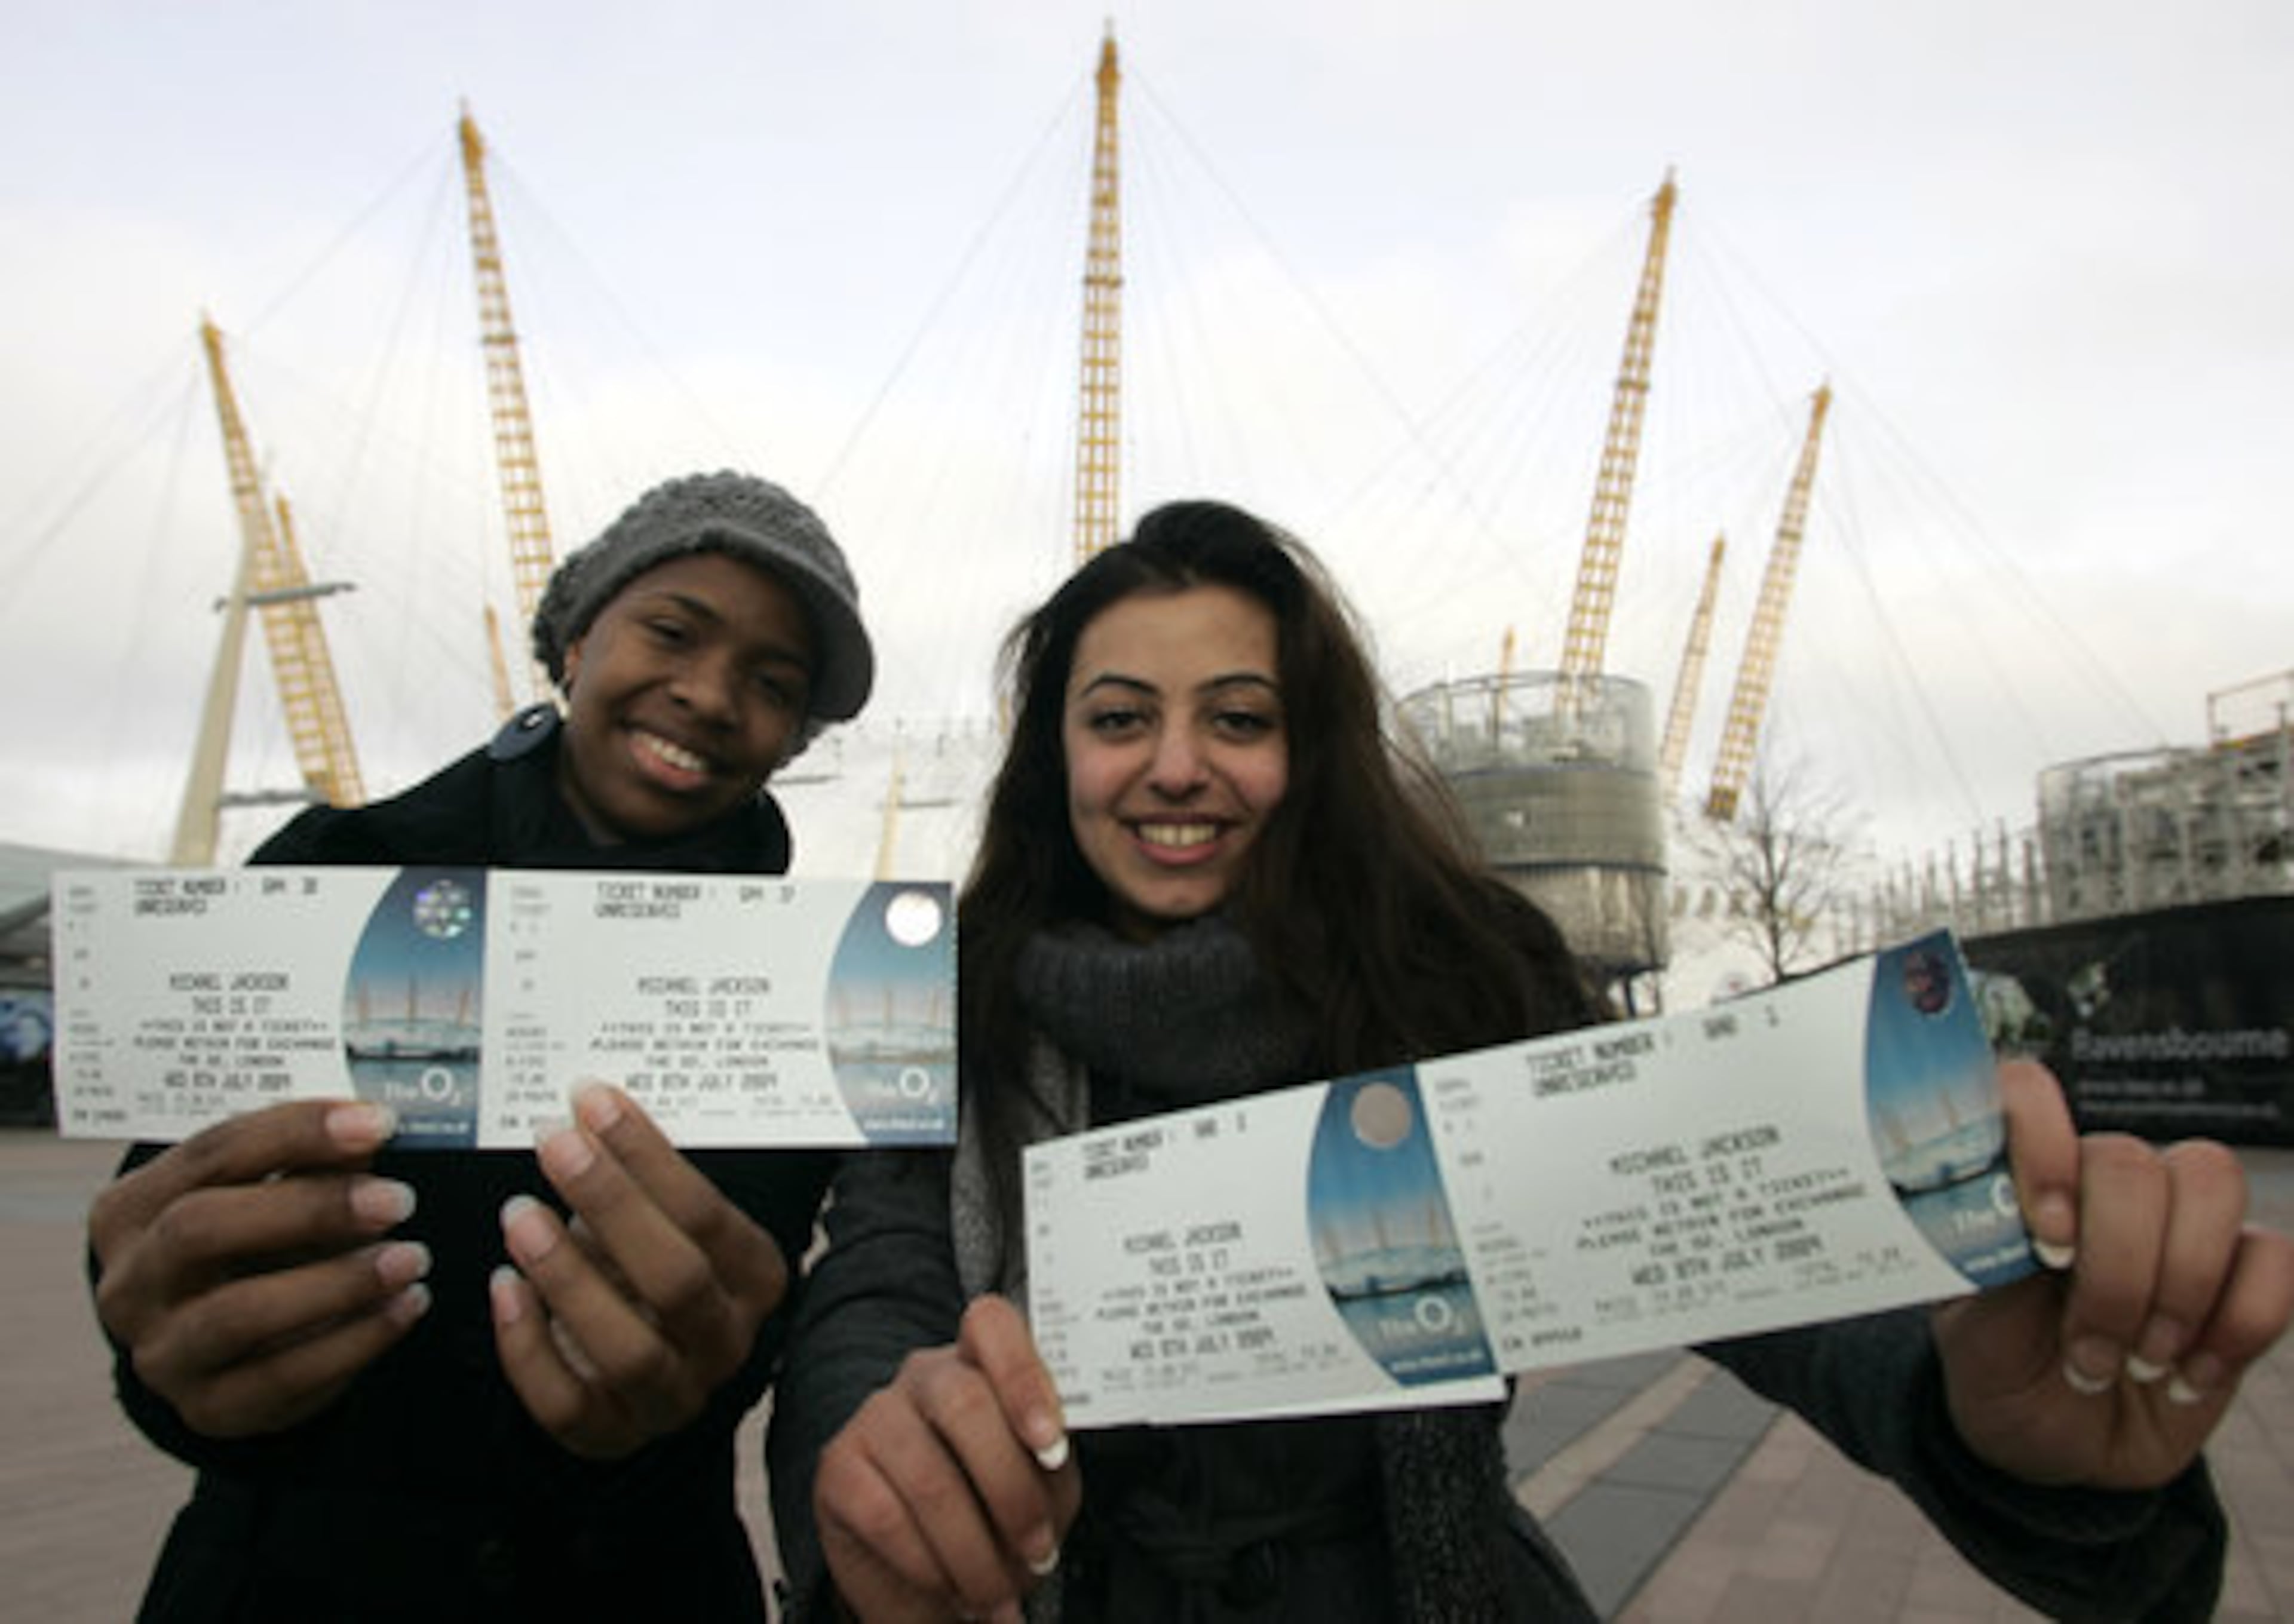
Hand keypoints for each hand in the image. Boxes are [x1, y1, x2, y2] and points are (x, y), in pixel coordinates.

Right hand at [88, 1099, 430, 1437]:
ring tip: (410, 1258)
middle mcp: (131, 1283)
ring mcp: (161, 1353)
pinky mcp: (209, 1409)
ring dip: (337, 1282)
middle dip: (308, 1209)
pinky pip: (283, 1378)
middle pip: (200, 1229)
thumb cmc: (250, 1243)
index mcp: (133, 1209)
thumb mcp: (262, 1194)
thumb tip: (375, 1131)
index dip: (296, 1132)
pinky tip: (405, 1307)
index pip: (211, 1153)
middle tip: (396, 1199)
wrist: (217, 1344)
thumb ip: (309, 1162)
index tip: (377, 1123)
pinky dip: (355, 1340)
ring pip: (237, 1314)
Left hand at [490, 1082, 789, 1458]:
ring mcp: (672, 1396)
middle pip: (676, 1279)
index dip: (648, 1156)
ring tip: (518, 1213)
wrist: (638, 1366)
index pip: (707, 1214)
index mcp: (754, 1276)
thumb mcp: (666, 1220)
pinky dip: (529, 1345)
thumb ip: (643, 1178)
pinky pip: (567, 1403)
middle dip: (612, 1205)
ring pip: (628, 1350)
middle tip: (556, 1146)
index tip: (592, 1101)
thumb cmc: (649, 1265)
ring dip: (568, 1276)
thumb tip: (588, 1105)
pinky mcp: (612, 1435)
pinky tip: (503, 1286)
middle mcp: (724, 1340)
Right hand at [813, 1295, 1078, 1622]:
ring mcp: (875, 1416)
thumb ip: (1051, 1461)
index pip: (992, 1325)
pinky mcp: (838, 1468)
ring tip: (998, 1593)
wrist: (933, 1572)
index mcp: (981, 1362)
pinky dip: (929, 1565)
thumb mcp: (1042, 1483)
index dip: (1023, 1376)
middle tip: (1037, 1550)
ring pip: (928, 1476)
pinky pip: (886, 1517)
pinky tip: (950, 1587)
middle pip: (965, 1403)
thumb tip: (1055, 1458)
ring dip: (974, 1552)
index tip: (1051, 1444)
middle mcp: (925, 1376)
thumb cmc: (995, 1512)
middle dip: (1011, 1492)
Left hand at [1933, 1059, 2293, 1488]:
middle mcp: (2098, 1182)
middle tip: (2086, 1351)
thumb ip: (1983, 1262)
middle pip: (2132, 1162)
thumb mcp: (1969, 1330)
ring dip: (2179, 1290)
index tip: (2046, 1238)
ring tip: (2139, 1360)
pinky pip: (2275, 1257)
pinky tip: (2188, 1376)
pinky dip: (2237, 1327)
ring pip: (2210, 1182)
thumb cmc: (2002, 1371)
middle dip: (2116, 1271)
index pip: (2026, 1092)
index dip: (2042, 1146)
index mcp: (2018, 1180)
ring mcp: (2177, 1220)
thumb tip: (2008, 1218)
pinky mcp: (2242, 1270)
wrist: (2058, 1447)